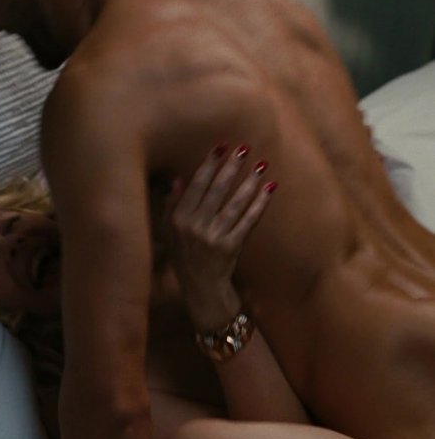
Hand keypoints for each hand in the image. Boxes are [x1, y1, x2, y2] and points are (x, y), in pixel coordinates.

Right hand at [165, 144, 276, 328]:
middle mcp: (193, 227)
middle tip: (243, 148)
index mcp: (177, 220)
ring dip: (248, 182)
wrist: (201, 291)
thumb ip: (172, 206)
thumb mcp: (170, 233)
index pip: (195, 186)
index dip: (209, 165)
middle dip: (230, 167)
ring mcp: (212, 238)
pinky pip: (248, 221)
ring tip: (260, 164)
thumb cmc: (185, 258)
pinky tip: (269, 189)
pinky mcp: (230, 248)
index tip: (220, 147)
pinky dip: (259, 204)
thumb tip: (178, 180)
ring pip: (234, 203)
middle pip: (216, 190)